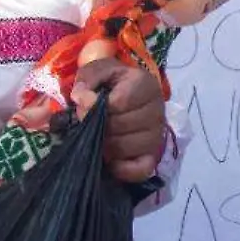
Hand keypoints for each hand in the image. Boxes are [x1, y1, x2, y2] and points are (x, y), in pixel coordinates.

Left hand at [73, 58, 167, 183]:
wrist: (126, 93)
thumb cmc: (111, 82)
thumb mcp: (98, 70)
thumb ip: (88, 79)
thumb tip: (82, 98)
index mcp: (146, 85)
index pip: (120, 103)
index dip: (95, 108)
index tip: (82, 105)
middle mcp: (157, 111)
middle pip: (121, 127)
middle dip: (98, 126)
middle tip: (90, 123)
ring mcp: (157, 135)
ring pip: (126, 148)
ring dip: (106, 145)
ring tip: (99, 136)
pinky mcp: (153, 155)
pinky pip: (141, 169)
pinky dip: (123, 169)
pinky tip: (111, 160)